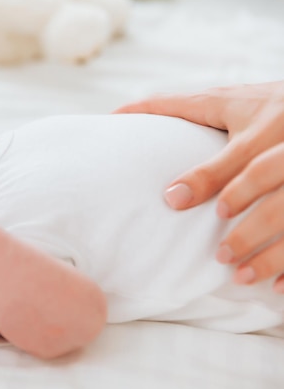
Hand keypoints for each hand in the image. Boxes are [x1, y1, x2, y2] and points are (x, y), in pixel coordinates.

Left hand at [115, 81, 283, 291]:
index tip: (174, 200)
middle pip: (268, 179)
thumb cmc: (264, 105)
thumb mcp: (228, 101)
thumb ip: (177, 107)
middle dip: (246, 217)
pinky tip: (276, 287)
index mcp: (264, 123)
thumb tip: (119, 115)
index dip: (208, 178)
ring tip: (240, 276)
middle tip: (218, 253)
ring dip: (272, 250)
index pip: (240, 156)